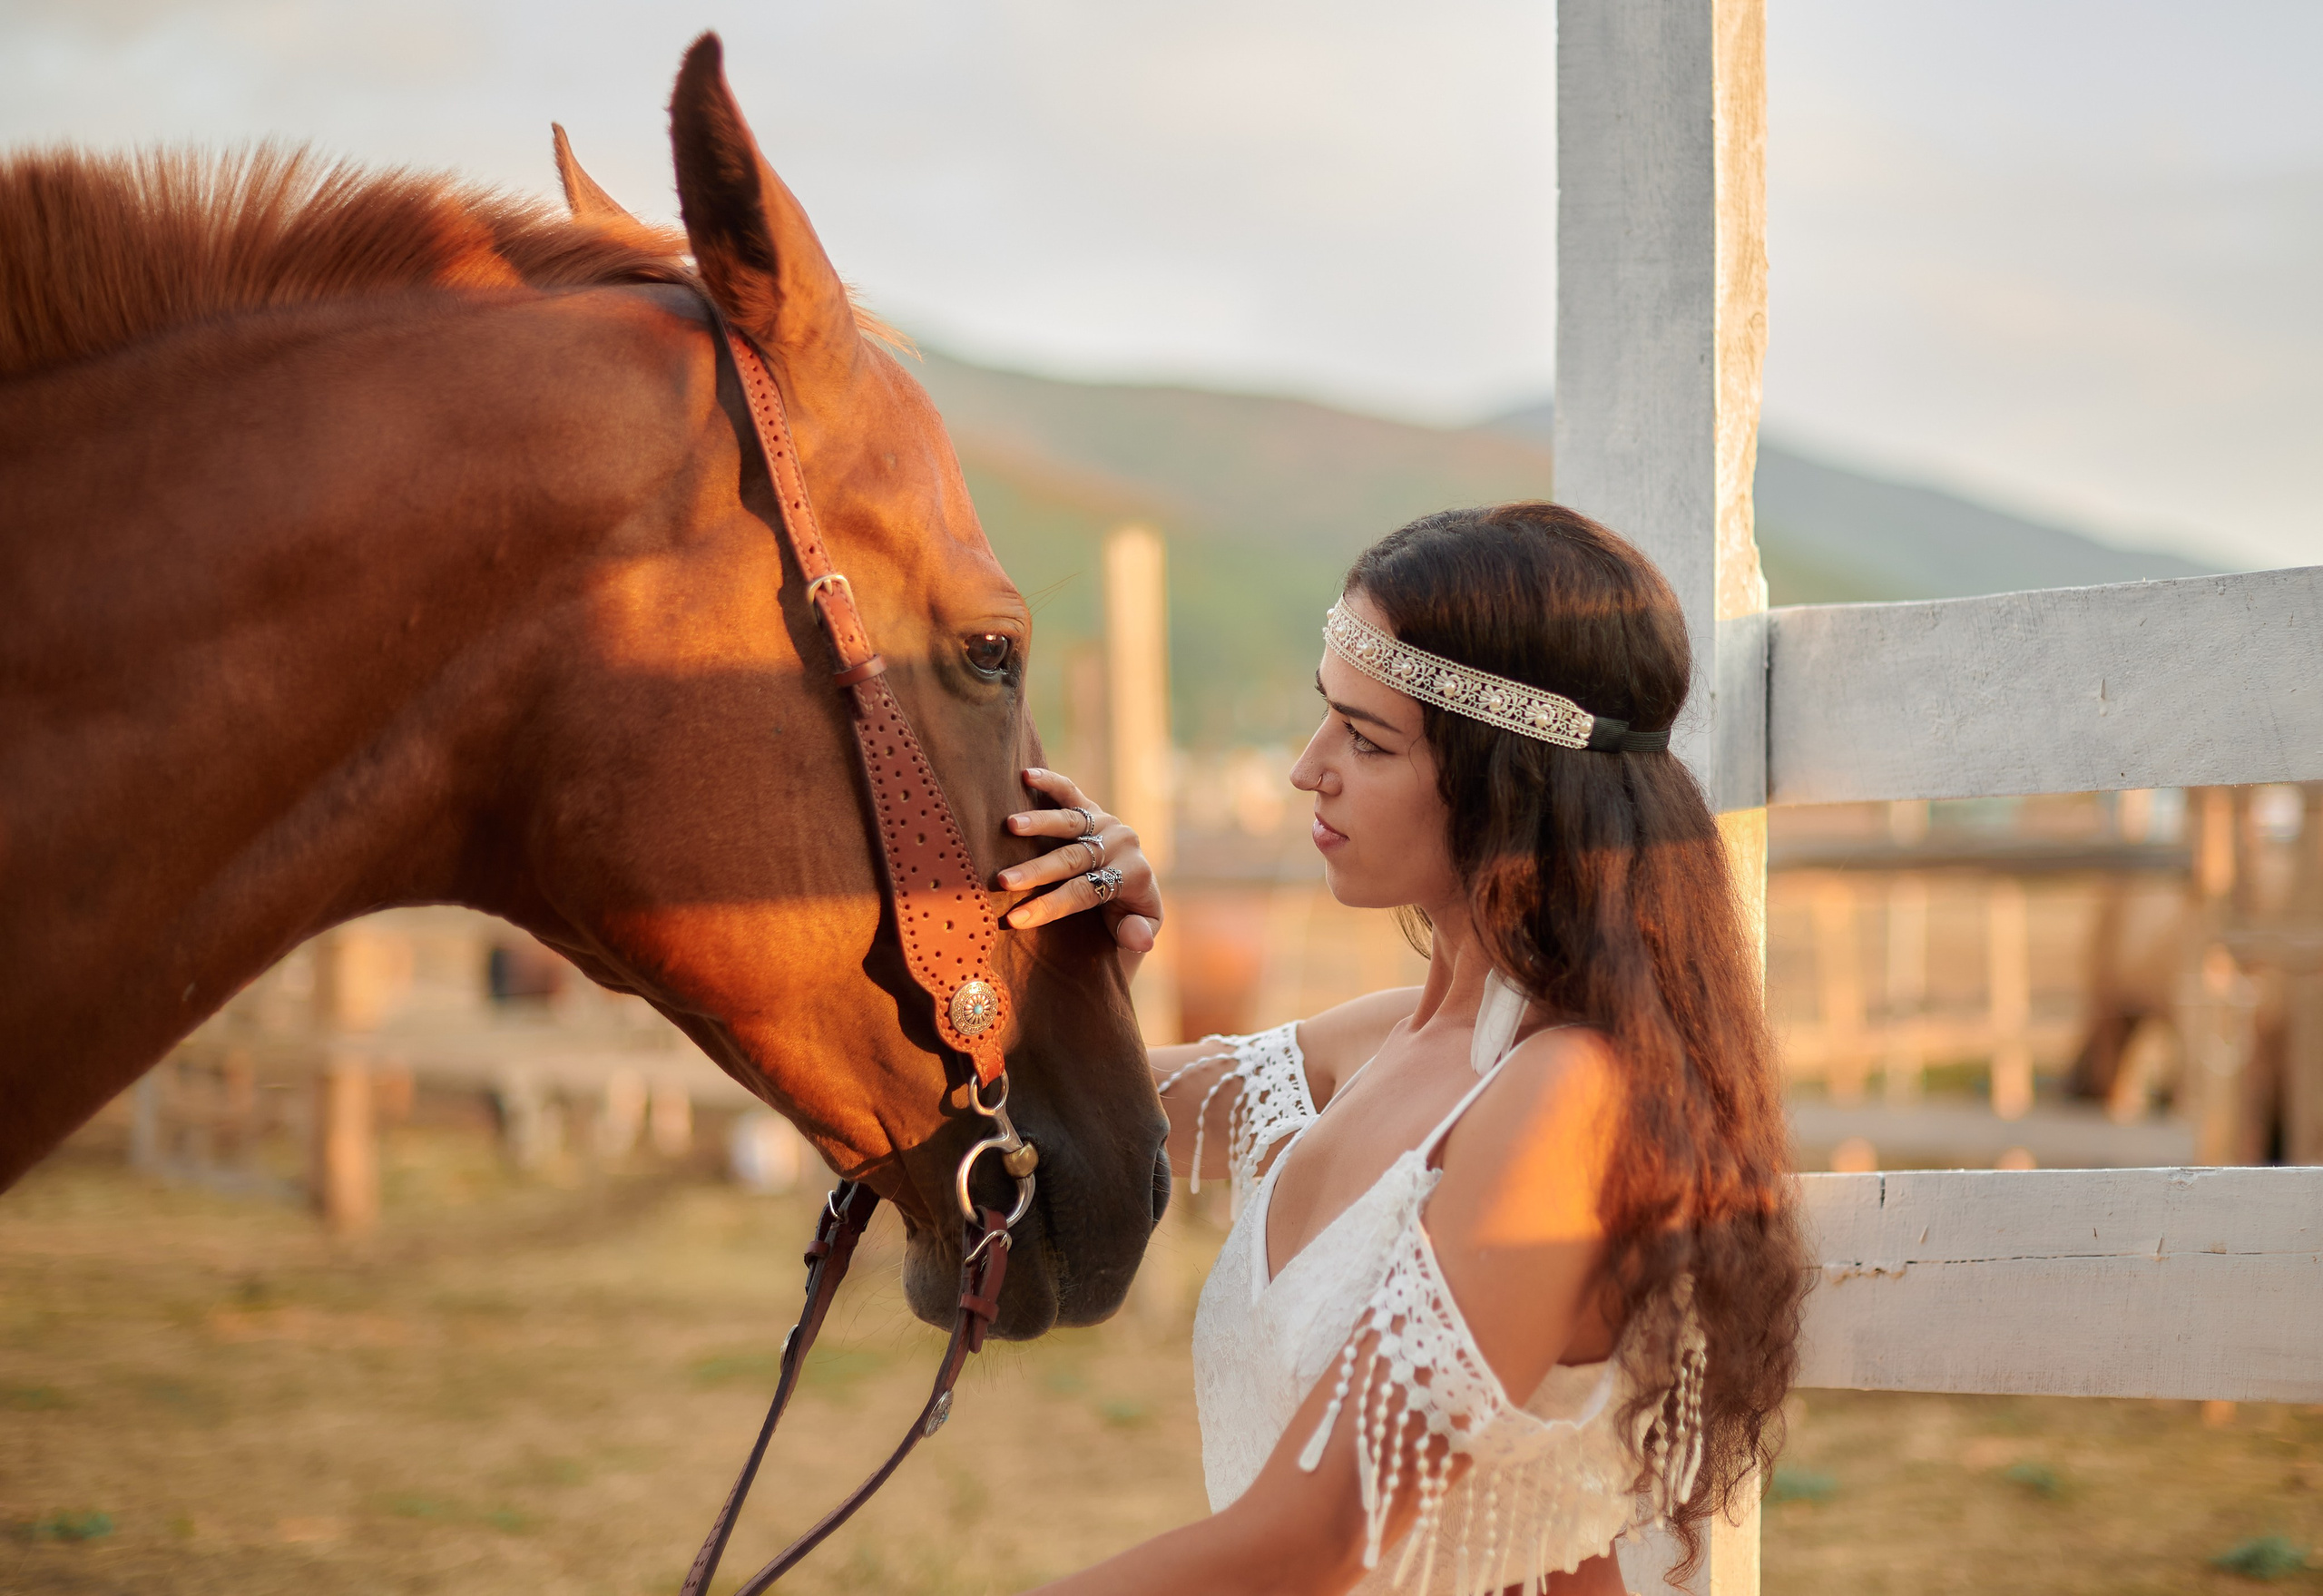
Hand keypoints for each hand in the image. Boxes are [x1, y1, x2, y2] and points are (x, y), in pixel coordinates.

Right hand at [997, 769, 1163, 964]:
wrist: (1137, 891)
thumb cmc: (1130, 917)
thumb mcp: (1141, 930)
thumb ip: (1139, 934)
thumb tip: (1139, 940)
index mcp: (1135, 875)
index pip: (1085, 891)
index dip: (1050, 906)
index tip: (1015, 919)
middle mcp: (1123, 844)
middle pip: (1073, 858)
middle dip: (1036, 870)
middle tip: (1003, 880)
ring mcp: (1107, 823)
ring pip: (1070, 823)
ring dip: (1039, 823)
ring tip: (1010, 826)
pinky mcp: (1094, 808)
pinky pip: (1071, 792)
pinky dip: (1050, 782)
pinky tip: (1025, 775)